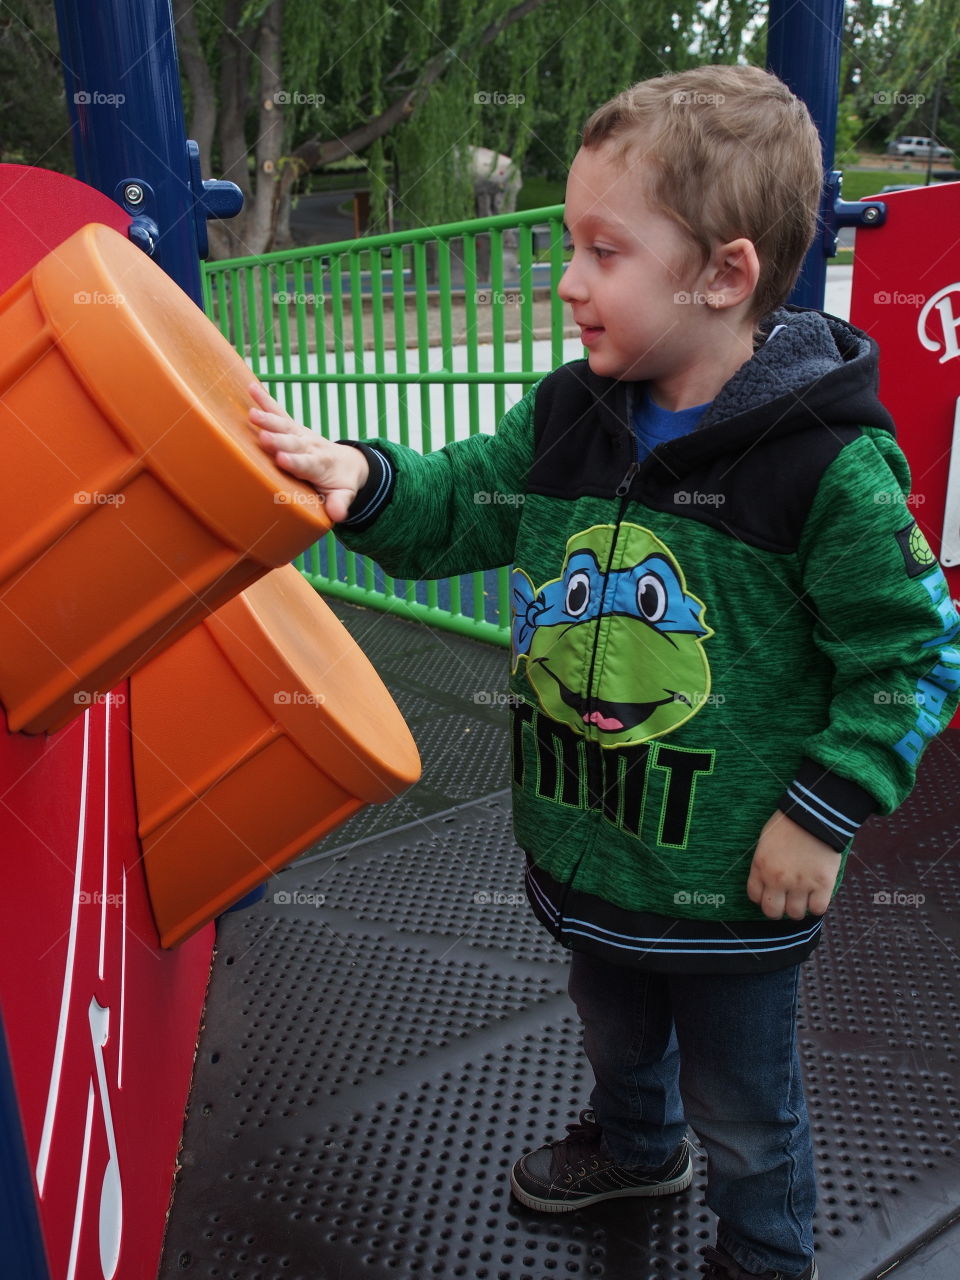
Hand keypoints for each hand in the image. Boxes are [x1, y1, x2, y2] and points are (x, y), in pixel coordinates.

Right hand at [248, 382, 368, 522]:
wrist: (348, 463)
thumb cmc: (340, 483)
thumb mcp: (344, 495)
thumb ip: (340, 504)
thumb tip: (339, 516)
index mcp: (320, 465)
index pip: (306, 464)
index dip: (295, 462)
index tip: (282, 460)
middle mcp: (309, 446)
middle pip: (293, 443)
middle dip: (279, 440)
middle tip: (265, 437)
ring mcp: (300, 434)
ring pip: (284, 425)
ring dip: (269, 420)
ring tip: (252, 414)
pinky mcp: (293, 427)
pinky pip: (279, 411)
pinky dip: (266, 399)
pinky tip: (252, 387)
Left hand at [746, 810, 841, 919]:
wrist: (813, 814)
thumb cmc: (788, 824)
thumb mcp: (765, 843)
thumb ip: (764, 864)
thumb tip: (768, 881)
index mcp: (760, 867)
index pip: (755, 897)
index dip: (763, 898)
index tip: (771, 894)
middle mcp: (777, 879)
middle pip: (772, 912)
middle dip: (778, 909)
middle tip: (786, 901)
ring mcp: (800, 884)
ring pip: (795, 914)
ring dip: (798, 908)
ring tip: (803, 897)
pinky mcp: (822, 884)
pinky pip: (818, 909)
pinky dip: (817, 905)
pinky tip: (817, 895)